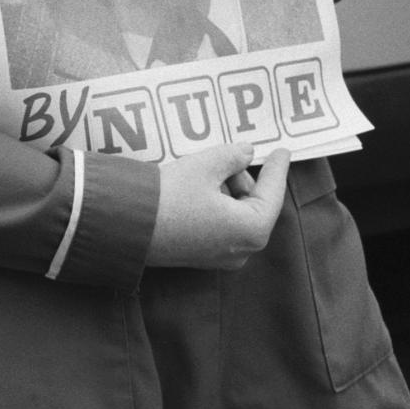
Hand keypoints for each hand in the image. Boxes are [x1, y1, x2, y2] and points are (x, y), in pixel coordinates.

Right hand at [145, 141, 288, 267]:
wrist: (126, 225)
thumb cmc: (169, 197)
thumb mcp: (204, 167)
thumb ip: (232, 156)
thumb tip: (246, 152)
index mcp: (252, 229)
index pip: (272, 194)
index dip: (277, 169)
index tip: (283, 151)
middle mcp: (243, 250)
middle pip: (254, 206)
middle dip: (242, 180)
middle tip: (224, 160)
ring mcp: (222, 257)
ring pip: (236, 216)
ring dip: (227, 193)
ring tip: (203, 175)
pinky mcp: (202, 257)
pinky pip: (221, 228)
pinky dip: (216, 208)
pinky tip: (196, 191)